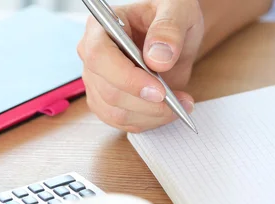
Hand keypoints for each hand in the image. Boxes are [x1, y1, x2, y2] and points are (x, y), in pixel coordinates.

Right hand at [77, 0, 202, 132]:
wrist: (173, 37)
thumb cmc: (170, 17)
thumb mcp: (177, 10)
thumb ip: (168, 29)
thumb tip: (157, 58)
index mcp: (100, 27)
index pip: (99, 57)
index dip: (127, 78)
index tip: (159, 91)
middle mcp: (93, 57)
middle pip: (109, 92)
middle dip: (147, 103)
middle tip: (180, 101)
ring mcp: (98, 82)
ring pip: (116, 113)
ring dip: (152, 116)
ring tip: (181, 105)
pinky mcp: (108, 103)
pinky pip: (123, 122)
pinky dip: (149, 122)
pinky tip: (169, 111)